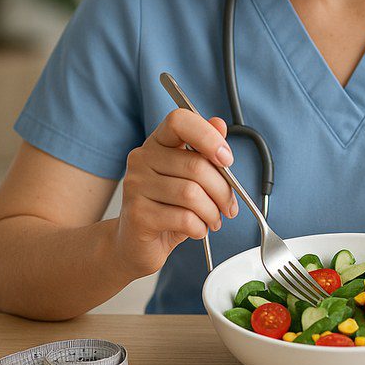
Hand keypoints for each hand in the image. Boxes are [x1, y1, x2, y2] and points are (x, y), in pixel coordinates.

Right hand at [113, 109, 236, 278]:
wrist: (135, 244)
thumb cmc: (168, 207)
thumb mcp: (191, 176)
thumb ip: (205, 149)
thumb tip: (219, 123)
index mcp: (157, 142)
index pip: (179, 120)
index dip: (208, 136)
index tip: (226, 159)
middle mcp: (141, 159)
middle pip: (196, 165)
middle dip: (223, 190)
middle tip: (229, 206)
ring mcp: (135, 186)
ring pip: (192, 194)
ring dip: (213, 211)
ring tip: (214, 220)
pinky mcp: (137, 214)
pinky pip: (184, 218)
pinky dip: (200, 227)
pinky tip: (198, 229)